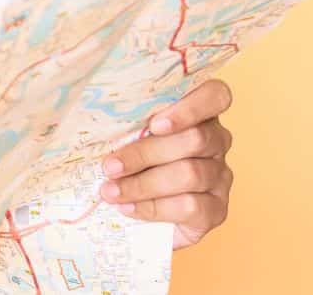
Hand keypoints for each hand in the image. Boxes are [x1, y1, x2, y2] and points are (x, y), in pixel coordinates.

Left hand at [98, 78, 234, 248]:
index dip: (191, 107)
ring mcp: (220, 176)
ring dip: (143, 184)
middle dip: (145, 153)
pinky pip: (191, 207)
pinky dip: (154, 208)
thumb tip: (92, 117)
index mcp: (199, 113)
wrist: (143, 217)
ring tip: (110, 191)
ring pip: (190, 174)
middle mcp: (217, 141)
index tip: (154, 124)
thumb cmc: (131, 161)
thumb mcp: (128, 135)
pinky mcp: (217, 210)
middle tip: (109, 167)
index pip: (216, 95)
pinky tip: (129, 208)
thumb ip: (127, 123)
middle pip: (195, 139)